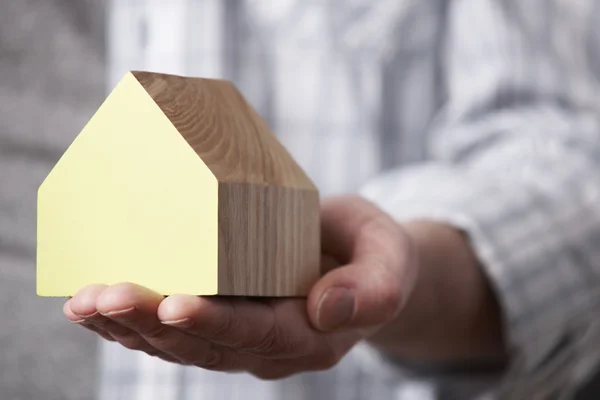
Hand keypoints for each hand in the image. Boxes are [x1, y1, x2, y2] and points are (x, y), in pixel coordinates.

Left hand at [64, 196, 418, 378]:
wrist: (358, 260)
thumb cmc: (371, 251)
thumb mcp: (390, 258)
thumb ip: (373, 288)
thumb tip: (324, 309)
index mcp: (311, 333)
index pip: (259, 335)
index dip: (216, 323)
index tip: (174, 304)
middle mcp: (268, 344)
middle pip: (204, 344)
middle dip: (150, 323)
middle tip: (103, 297)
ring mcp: (240, 336)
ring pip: (178, 343)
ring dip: (128, 325)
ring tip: (82, 302)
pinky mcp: (220, 317)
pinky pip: (171, 328)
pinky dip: (131, 318)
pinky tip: (93, 304)